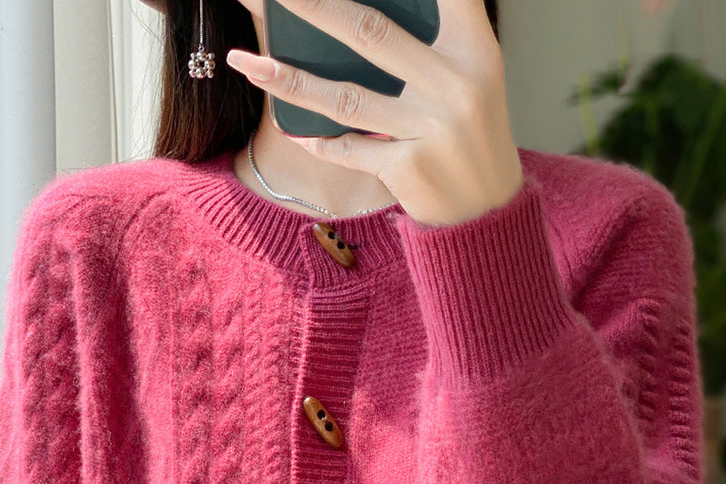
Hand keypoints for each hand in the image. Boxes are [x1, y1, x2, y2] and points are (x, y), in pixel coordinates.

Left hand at [225, 0, 523, 226]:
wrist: (488, 213)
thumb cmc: (470, 136)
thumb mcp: (471, 77)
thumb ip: (429, 42)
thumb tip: (350, 21)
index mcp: (473, 47)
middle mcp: (455, 83)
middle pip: (368, 33)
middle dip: (312, 7)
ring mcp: (431, 128)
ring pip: (345, 97)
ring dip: (288, 80)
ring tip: (245, 62)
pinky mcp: (408, 168)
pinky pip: (349, 148)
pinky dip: (317, 140)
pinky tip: (292, 129)